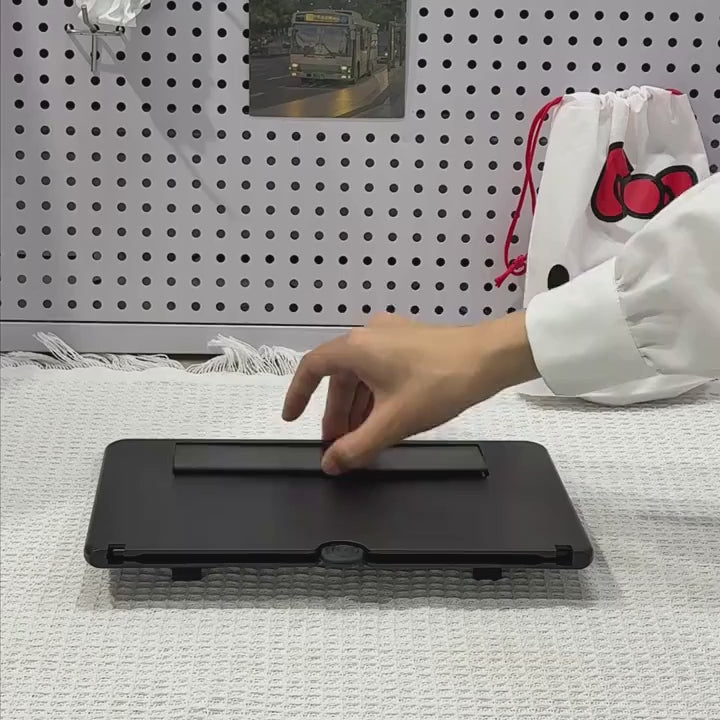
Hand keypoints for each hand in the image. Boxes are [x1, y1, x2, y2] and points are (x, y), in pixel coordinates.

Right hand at [282, 312, 537, 474]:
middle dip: (336, 414)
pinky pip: (380, 370)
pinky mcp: (410, 342)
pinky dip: (375, 395)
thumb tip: (331, 464)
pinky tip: (384, 419)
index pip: (311, 368)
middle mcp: (369, 335)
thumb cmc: (440, 383)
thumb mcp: (393, 422)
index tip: (292, 418)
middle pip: (339, 377)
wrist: (490, 359)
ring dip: (357, 408)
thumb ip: (356, 447)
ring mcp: (391, 336)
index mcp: (356, 347)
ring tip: (361, 439)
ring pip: (362, 375)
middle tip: (337, 446)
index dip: (297, 395)